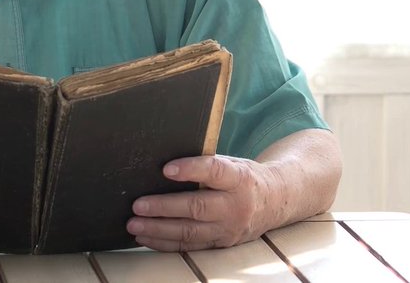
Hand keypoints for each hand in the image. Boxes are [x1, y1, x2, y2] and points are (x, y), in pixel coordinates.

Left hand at [125, 155, 278, 251]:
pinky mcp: (222, 244)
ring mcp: (229, 228)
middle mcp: (236, 206)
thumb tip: (165, 163)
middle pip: (197, 207)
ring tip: (134, 225)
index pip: (215, 171)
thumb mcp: (233, 163)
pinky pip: (190, 246)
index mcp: (239, 178)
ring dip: (158, 229)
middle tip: (138, 205)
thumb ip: (207, 164)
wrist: (276, 202)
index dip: (191, 169)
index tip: (166, 169)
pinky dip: (165, 243)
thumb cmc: (244, 177)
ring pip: (190, 232)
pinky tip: (146, 238)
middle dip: (164, 207)